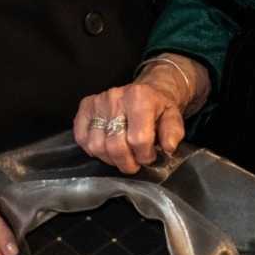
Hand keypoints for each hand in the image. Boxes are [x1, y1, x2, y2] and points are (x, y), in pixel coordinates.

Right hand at [73, 54, 203, 173]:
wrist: (144, 91)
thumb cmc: (158, 107)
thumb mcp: (173, 117)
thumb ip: (173, 131)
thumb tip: (168, 147)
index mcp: (139, 97)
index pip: (138, 138)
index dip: (144, 155)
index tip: (149, 157)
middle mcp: (115, 96)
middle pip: (115, 145)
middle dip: (127, 162)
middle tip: (135, 163)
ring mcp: (98, 101)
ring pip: (96, 145)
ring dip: (110, 159)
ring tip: (122, 156)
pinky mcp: (85, 106)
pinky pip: (81, 138)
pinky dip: (93, 150)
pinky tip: (107, 147)